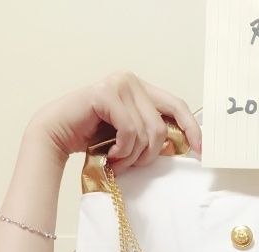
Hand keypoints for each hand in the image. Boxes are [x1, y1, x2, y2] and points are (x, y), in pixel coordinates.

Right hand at [24, 71, 201, 175]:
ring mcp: (119, 84)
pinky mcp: (106, 94)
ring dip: (133, 156)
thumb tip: (185, 145)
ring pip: (148, 132)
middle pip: (163, 126)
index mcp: (141, 89)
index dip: (192, 129)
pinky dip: (122, 151)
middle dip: (151, 154)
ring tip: (117, 161)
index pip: (177, 106)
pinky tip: (110, 155)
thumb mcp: (130, 136)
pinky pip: (130, 131)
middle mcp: (131, 80)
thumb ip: (151, 132)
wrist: (56, 135)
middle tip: (132, 164)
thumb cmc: (92, 139)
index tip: (202, 151)